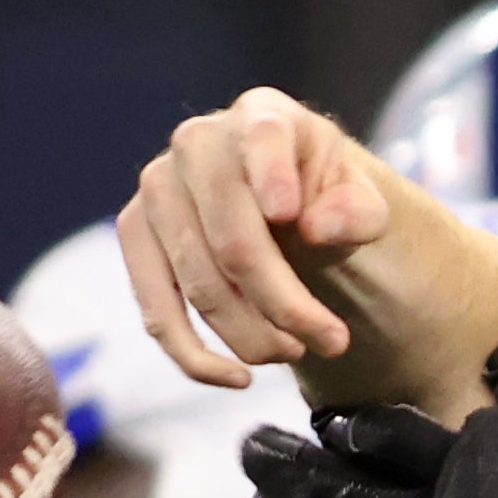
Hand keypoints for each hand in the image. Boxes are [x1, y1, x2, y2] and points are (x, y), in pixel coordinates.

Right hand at [122, 88, 394, 389]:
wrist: (287, 207)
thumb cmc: (328, 199)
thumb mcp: (361, 200)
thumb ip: (356, 210)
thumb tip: (318, 227)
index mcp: (262, 117)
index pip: (263, 141)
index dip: (272, 177)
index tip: (290, 214)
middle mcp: (197, 143)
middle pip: (233, 240)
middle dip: (285, 304)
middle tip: (332, 341)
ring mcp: (157, 190)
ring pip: (198, 285)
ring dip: (252, 335)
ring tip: (299, 351)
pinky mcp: (135, 238)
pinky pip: (156, 312)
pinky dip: (196, 357)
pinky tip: (238, 380)